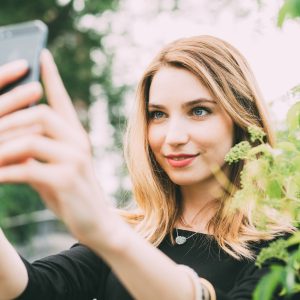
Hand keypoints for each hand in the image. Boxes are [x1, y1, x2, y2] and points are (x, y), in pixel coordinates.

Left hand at [0, 51, 111, 244]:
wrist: (96, 222)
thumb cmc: (72, 192)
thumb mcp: (57, 165)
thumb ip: (40, 148)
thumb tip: (11, 134)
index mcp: (75, 135)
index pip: (62, 99)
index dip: (51, 76)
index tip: (41, 53)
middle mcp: (78, 141)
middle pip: (38, 114)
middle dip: (5, 119)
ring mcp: (74, 159)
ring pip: (30, 139)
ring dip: (0, 147)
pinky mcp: (66, 179)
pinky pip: (26, 168)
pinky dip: (4, 171)